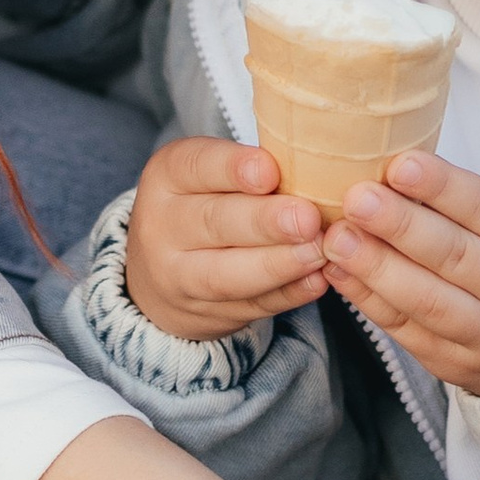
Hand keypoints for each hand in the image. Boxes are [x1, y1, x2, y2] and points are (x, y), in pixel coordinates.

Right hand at [122, 135, 328, 339]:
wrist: (162, 270)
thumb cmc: (205, 204)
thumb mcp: (211, 174)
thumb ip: (256, 170)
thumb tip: (315, 169)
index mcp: (167, 176)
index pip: (196, 166)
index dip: (233, 169)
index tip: (271, 172)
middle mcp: (163, 226)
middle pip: (213, 223)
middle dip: (264, 222)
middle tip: (307, 219)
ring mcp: (178, 277)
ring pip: (225, 275)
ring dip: (277, 264)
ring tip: (317, 252)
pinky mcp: (204, 313)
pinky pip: (249, 306)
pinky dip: (286, 295)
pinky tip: (315, 280)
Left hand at [320, 152, 479, 395]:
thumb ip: (462, 204)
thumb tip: (390, 170)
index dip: (442, 187)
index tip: (399, 165)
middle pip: (456, 257)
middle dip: (401, 226)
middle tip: (357, 199)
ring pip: (427, 301)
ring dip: (376, 266)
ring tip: (337, 237)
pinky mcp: (454, 366)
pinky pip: (404, 330)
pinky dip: (367, 298)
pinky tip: (338, 271)